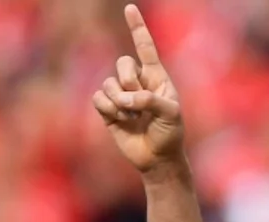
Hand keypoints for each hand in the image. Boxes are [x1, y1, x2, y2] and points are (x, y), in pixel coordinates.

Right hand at [92, 4, 183, 171]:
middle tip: (139, 102)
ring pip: (108, 83)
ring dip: (120, 102)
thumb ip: (150, 101)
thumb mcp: (170, 115)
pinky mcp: (108, 109)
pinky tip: (121, 121)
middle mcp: (137, 82)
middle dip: (129, 81)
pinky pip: (98, 98)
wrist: (157, 159)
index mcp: (156, 77)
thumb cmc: (170, 134)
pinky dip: (109, 110)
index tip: (130, 8)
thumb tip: (126, 98)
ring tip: (132, 117)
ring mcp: (121, 95)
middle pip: (122, 63)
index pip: (145, 47)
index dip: (137, 27)